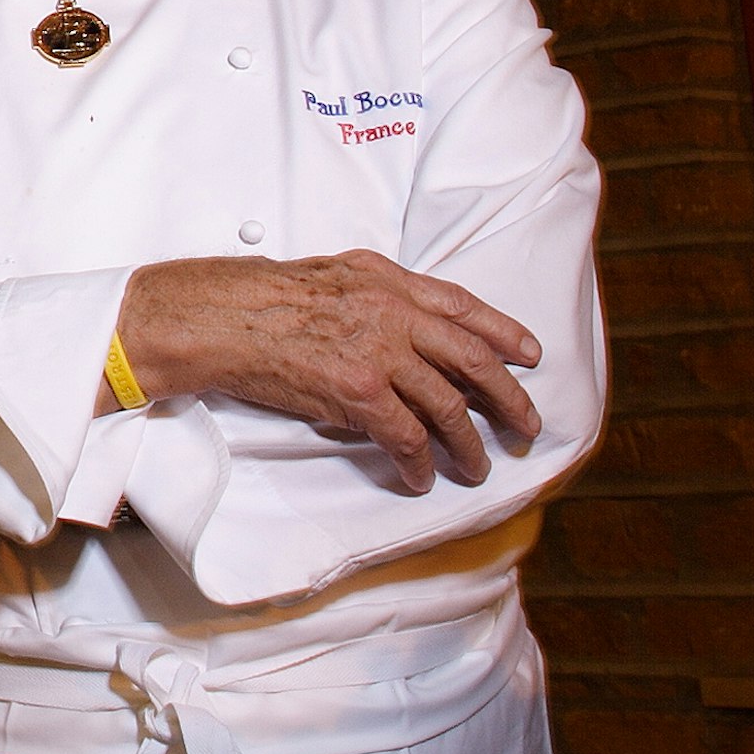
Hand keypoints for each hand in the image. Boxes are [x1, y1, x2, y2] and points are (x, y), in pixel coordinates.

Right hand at [116, 251, 542, 493]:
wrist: (223, 317)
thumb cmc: (265, 298)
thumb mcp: (335, 276)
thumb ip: (380, 296)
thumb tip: (409, 330)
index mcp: (390, 281)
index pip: (464, 306)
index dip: (504, 332)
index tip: (529, 354)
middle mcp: (394, 313)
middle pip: (473, 360)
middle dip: (509, 398)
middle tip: (526, 425)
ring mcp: (380, 353)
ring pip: (448, 407)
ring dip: (468, 444)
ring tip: (476, 467)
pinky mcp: (360, 392)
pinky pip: (407, 436)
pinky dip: (421, 462)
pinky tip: (422, 477)